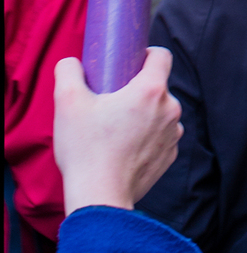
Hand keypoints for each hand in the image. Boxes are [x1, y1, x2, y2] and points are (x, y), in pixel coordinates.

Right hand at [54, 48, 182, 214]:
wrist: (100, 198)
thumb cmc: (85, 149)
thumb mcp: (67, 101)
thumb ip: (68, 70)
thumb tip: (72, 63)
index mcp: (151, 90)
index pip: (161, 56)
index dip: (146, 54)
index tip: (129, 62)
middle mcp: (170, 110)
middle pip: (157, 86)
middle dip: (136, 88)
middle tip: (111, 99)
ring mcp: (173, 135)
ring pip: (160, 112)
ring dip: (143, 113)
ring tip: (115, 127)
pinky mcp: (170, 156)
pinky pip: (160, 136)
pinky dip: (146, 136)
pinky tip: (124, 146)